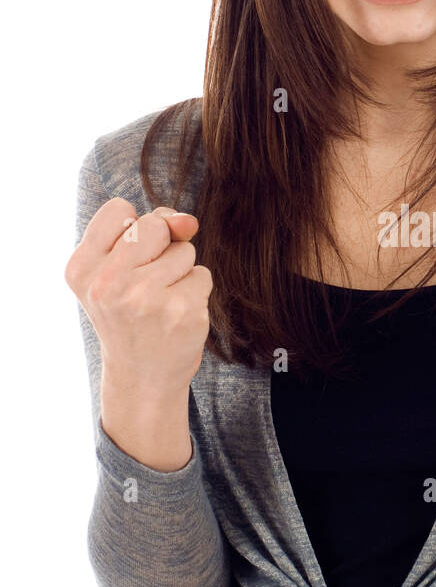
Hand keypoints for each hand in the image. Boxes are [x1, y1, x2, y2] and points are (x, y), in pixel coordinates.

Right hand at [65, 201, 211, 394]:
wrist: (142, 378)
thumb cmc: (130, 315)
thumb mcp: (119, 271)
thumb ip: (149, 231)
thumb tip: (188, 221)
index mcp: (81, 268)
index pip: (118, 209)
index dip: (133, 230)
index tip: (126, 262)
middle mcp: (107, 283)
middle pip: (156, 224)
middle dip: (161, 247)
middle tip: (146, 285)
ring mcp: (146, 298)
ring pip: (184, 250)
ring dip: (180, 272)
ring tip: (160, 303)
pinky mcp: (182, 312)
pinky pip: (202, 275)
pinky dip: (195, 292)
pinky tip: (176, 316)